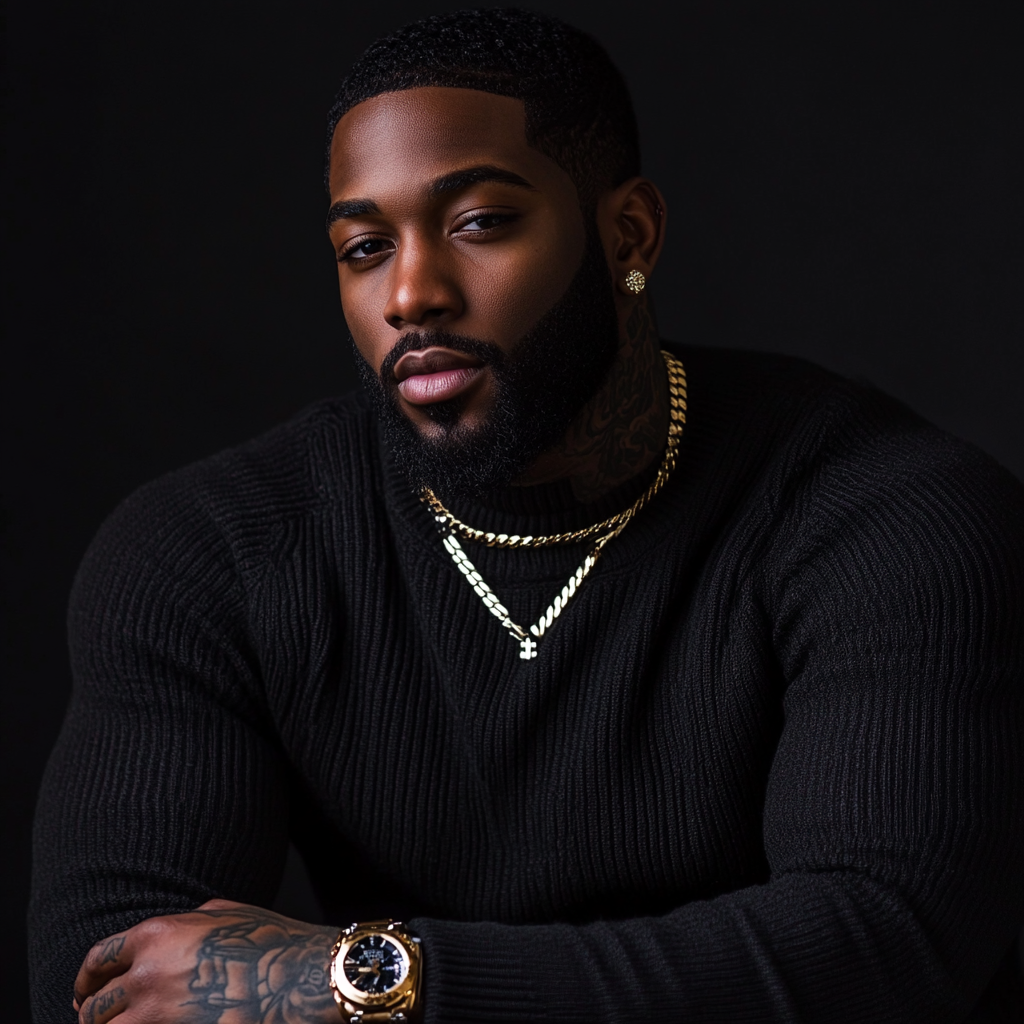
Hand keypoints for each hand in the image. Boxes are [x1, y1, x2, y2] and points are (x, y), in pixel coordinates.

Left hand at [73, 899, 338, 1023]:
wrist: (302, 976)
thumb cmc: (270, 940)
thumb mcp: (224, 911)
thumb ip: (184, 923)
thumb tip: (165, 937)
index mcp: (156, 934)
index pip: (98, 959)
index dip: (86, 979)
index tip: (85, 992)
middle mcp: (149, 974)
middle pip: (96, 1006)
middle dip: (94, 1015)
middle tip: (97, 1020)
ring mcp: (160, 1013)